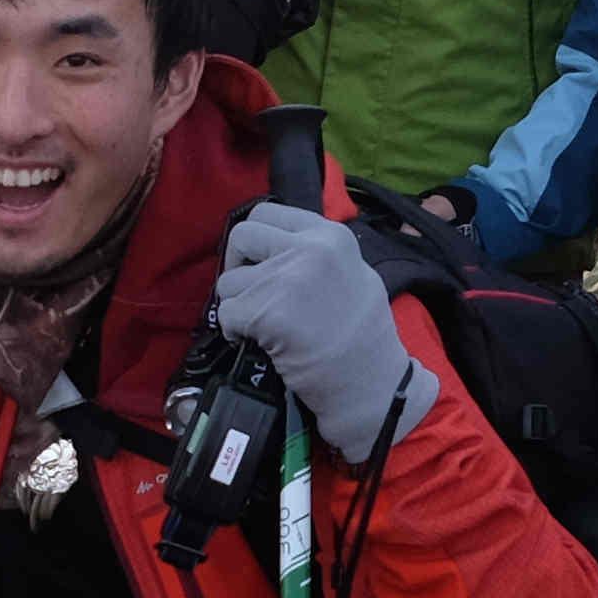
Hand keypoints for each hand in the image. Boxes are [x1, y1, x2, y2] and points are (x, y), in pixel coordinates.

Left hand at [216, 201, 438, 459]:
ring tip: (262, 325)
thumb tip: (274, 246)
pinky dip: (233, 330)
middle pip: (242, 235)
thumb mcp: (354, 273)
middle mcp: (307, 249)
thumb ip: (315, 253)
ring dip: (237, 304)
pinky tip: (256, 342)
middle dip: (237, 264)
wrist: (372, 384)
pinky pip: (225, 314)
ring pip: (228, 281)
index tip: (259, 263)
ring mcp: (285, 279)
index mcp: (329, 235)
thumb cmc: (364, 336)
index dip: (256, 241)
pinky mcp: (265, 312)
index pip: (267, 213)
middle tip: (249, 291)